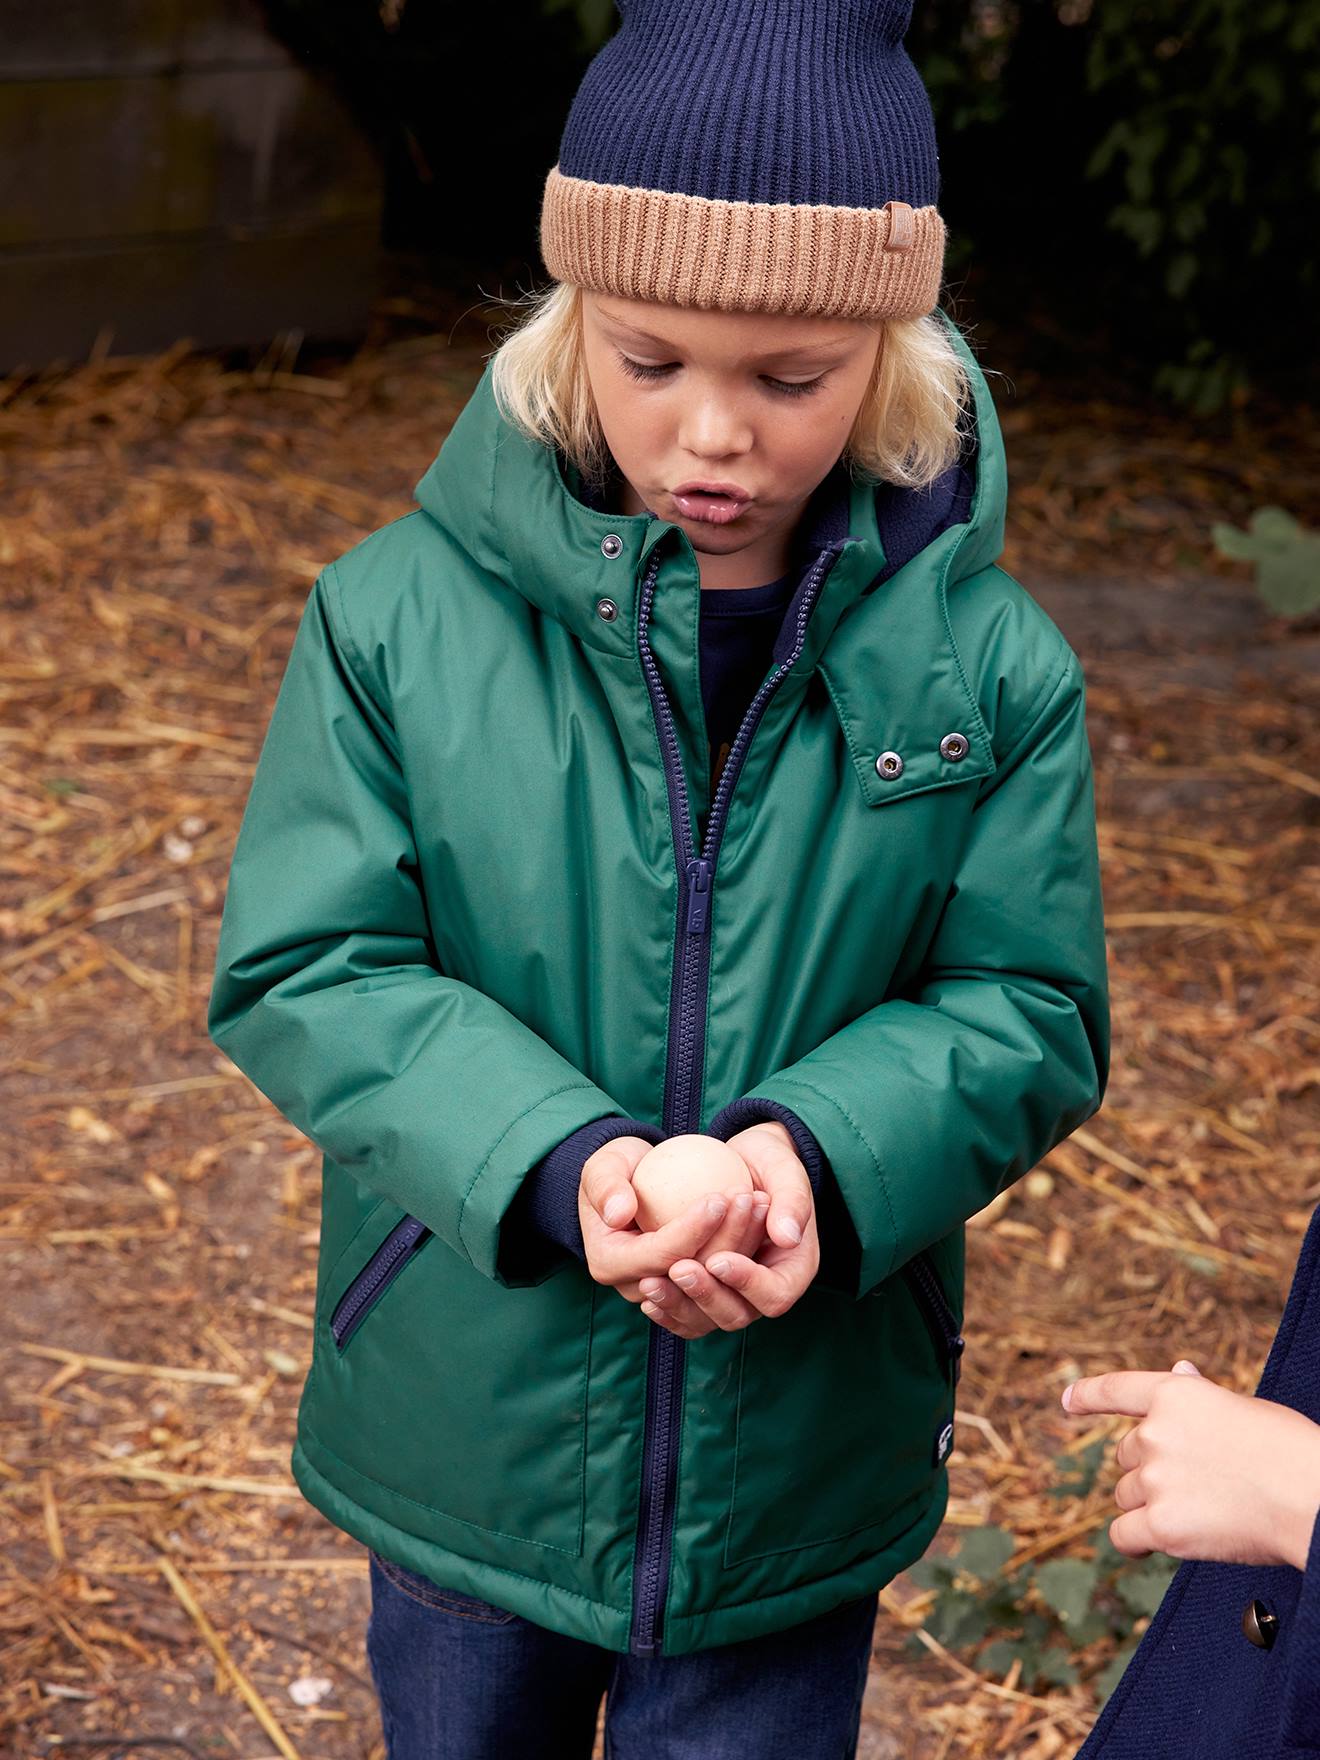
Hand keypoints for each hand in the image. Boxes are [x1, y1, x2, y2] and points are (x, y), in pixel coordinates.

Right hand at [578, 1136, 751, 1313]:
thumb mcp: (602, 1167)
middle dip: (726, 1238)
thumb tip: (619, 1214)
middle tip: (747, 1198)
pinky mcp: (689, 1286)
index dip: (692, 1231)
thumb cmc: (615, 1170)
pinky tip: (761, 1215)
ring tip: (759, 1202)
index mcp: (609, 1265)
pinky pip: (722, 1275)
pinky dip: (744, 1248)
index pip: (660, 1256)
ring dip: (742, 1243)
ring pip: (714, 1279)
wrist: (627, 1183)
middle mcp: (637, 1287)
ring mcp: (666, 1290)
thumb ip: (606, 1187)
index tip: (718, 1199)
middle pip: (692, 1273)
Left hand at [666, 1122, 819, 1328]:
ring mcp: (732, 1295)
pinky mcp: (706, 1290)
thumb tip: (787, 1237)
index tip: (718, 1259)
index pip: (774, 1295)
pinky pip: (686, 1313)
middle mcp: (763, 1291)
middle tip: (679, 1268)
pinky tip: (645, 1288)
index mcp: (792, 1270)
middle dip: (707, 1294)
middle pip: (737, 1315)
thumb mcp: (785, 1169)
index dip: (746, 1283)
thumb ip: (792, 1201)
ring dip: (678, 1304)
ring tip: (651, 1282)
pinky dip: (667, 1307)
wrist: (744, 1162)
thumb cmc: (768, 1161)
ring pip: (706, 1321)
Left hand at [1062, 1359, 1319, 1569]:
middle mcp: (1155, 1433)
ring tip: (1199, 1512)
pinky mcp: (1162, 1526)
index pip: (1118, 1389)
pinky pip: (1123, 1535)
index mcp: (1175, 1395)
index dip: (1089, 1394)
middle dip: (1150, 1470)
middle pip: (1126, 1456)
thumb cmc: (1290, 1450)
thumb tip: (1179, 1371)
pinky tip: (1149, 1547)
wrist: (1312, 1497)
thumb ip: (1200, 1398)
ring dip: (1148, 1505)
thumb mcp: (1241, 1407)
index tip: (1067, 1401)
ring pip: (1126, 1495)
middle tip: (1198, 1485)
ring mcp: (1155, 1479)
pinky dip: (1133, 1543)